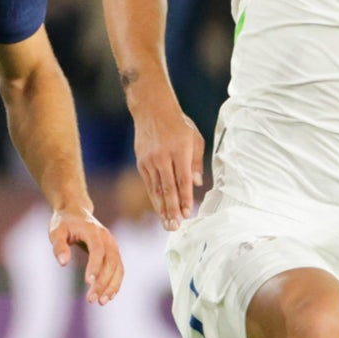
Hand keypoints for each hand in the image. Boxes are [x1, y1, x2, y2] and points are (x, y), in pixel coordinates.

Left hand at [51, 208, 121, 304]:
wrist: (76, 212)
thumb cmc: (64, 223)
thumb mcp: (56, 231)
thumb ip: (58, 246)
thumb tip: (63, 263)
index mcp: (93, 231)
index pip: (98, 250)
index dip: (95, 266)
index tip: (88, 282)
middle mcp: (107, 238)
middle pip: (110, 261)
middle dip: (103, 281)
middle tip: (91, 299)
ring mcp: (113, 245)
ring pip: (118, 267)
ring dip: (112, 285)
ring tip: (101, 302)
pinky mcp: (113, 252)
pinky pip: (119, 269)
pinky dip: (115, 283)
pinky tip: (108, 297)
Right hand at [132, 97, 204, 230]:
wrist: (152, 110)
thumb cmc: (178, 125)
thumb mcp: (195, 138)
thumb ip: (196, 162)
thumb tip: (197, 184)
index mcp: (179, 150)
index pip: (182, 180)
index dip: (185, 198)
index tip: (188, 214)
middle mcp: (163, 157)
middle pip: (168, 188)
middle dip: (172, 210)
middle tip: (175, 227)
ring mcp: (150, 160)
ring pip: (156, 189)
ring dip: (162, 209)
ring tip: (167, 224)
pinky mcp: (141, 162)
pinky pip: (149, 184)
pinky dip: (155, 198)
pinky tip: (159, 210)